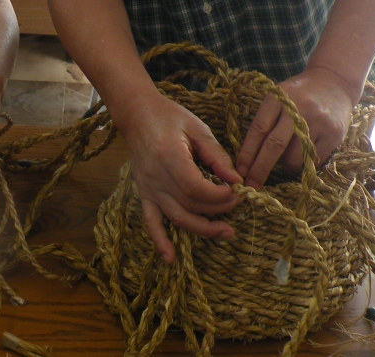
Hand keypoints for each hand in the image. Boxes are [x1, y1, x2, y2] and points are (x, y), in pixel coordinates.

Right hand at [115, 91, 241, 263]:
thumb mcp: (197, 128)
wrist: (136, 114)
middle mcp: (156, 177)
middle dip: (219, 210)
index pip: (197, 189)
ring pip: (177, 218)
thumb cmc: (169, 116)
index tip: (237, 191)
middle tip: (237, 203)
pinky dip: (160, 241)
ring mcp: (148, 188)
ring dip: (202, 230)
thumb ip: (216, 155)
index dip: (220, 196)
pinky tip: (171, 259)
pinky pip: (151, 222)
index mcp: (169, 157)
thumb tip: (236, 179)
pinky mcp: (144, 193)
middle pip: (191, 205)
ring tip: (226, 232)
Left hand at [235, 67, 355, 188]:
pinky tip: (306, 151)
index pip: (258, 129)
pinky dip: (304, 162)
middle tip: (251, 186)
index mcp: (279, 97)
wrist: (334, 82)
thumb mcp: (279, 97)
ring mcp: (318, 121)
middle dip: (260, 169)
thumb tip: (250, 158)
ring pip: (294, 158)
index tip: (239, 171)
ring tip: (289, 153)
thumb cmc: (299, 93)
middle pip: (274, 146)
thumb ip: (266, 120)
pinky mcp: (334, 134)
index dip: (247, 153)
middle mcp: (299, 108)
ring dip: (285, 164)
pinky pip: (312, 161)